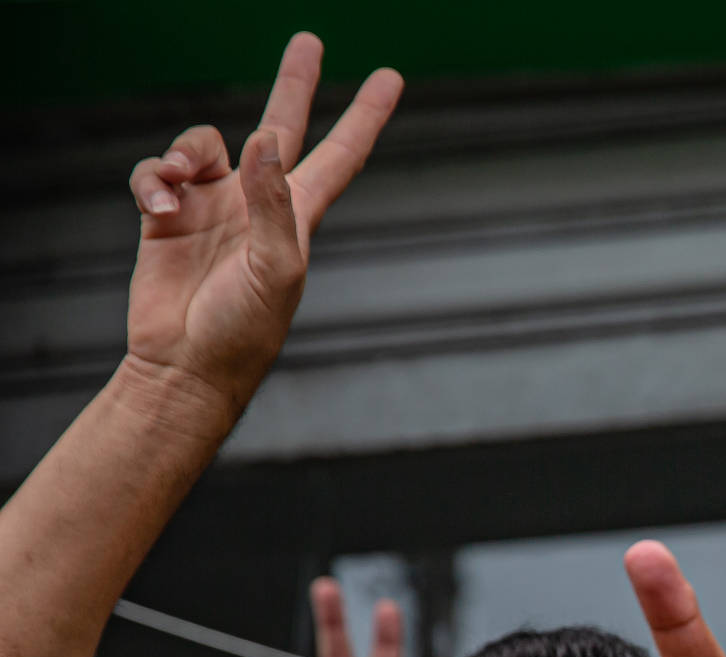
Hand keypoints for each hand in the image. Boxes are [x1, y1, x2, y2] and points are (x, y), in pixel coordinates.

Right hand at [122, 33, 400, 425]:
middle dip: (294, 84)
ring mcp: (212, 205)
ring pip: (202, 144)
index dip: (366, 117)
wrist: (185, 366)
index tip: (391, 78)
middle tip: (310, 41)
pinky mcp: (167, 214)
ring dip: (184, 151)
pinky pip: (156, 172)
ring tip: (175, 182)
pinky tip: (155, 206)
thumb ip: (274, 203)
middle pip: (280, 127)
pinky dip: (152, 178)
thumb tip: (264, 140)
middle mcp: (258, 202)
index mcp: (299, 215)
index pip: (341, 155)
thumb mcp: (276, 269)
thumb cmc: (243, 331)